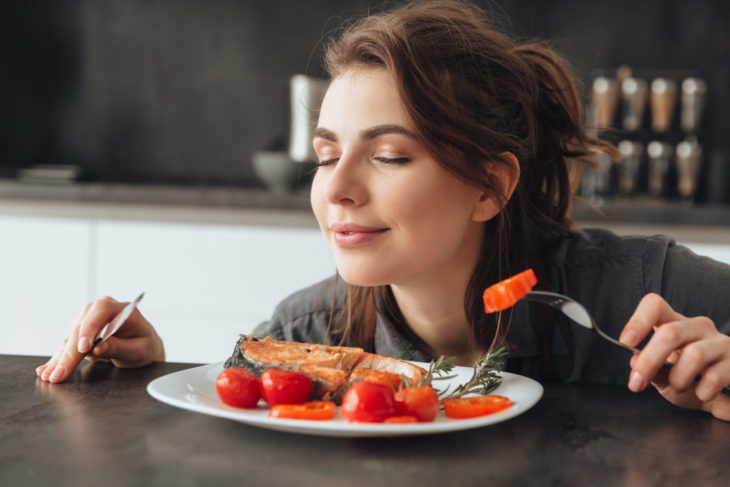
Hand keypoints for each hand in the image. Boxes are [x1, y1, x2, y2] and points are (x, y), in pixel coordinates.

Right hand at [36, 296, 164, 382]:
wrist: (142, 345)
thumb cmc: (144, 345)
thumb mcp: (139, 349)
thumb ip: (119, 347)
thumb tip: (98, 348)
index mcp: (121, 308)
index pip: (101, 310)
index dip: (90, 328)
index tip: (84, 348)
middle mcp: (101, 310)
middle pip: (81, 327)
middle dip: (70, 353)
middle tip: (60, 373)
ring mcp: (88, 320)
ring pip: (70, 337)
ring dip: (59, 358)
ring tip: (50, 375)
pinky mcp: (79, 332)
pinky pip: (66, 345)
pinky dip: (57, 358)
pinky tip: (46, 369)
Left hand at [619, 293, 729, 420]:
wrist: (728, 396)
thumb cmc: (695, 381)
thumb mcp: (667, 378)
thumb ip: (652, 370)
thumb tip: (635, 361)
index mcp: (676, 325)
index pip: (656, 306)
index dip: (639, 320)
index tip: (626, 342)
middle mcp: (699, 328)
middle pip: (670, 333)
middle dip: (649, 361)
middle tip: (636, 383)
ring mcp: (721, 343)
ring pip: (693, 355)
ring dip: (679, 379)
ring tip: (681, 388)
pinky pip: (715, 377)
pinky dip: (703, 392)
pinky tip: (704, 394)